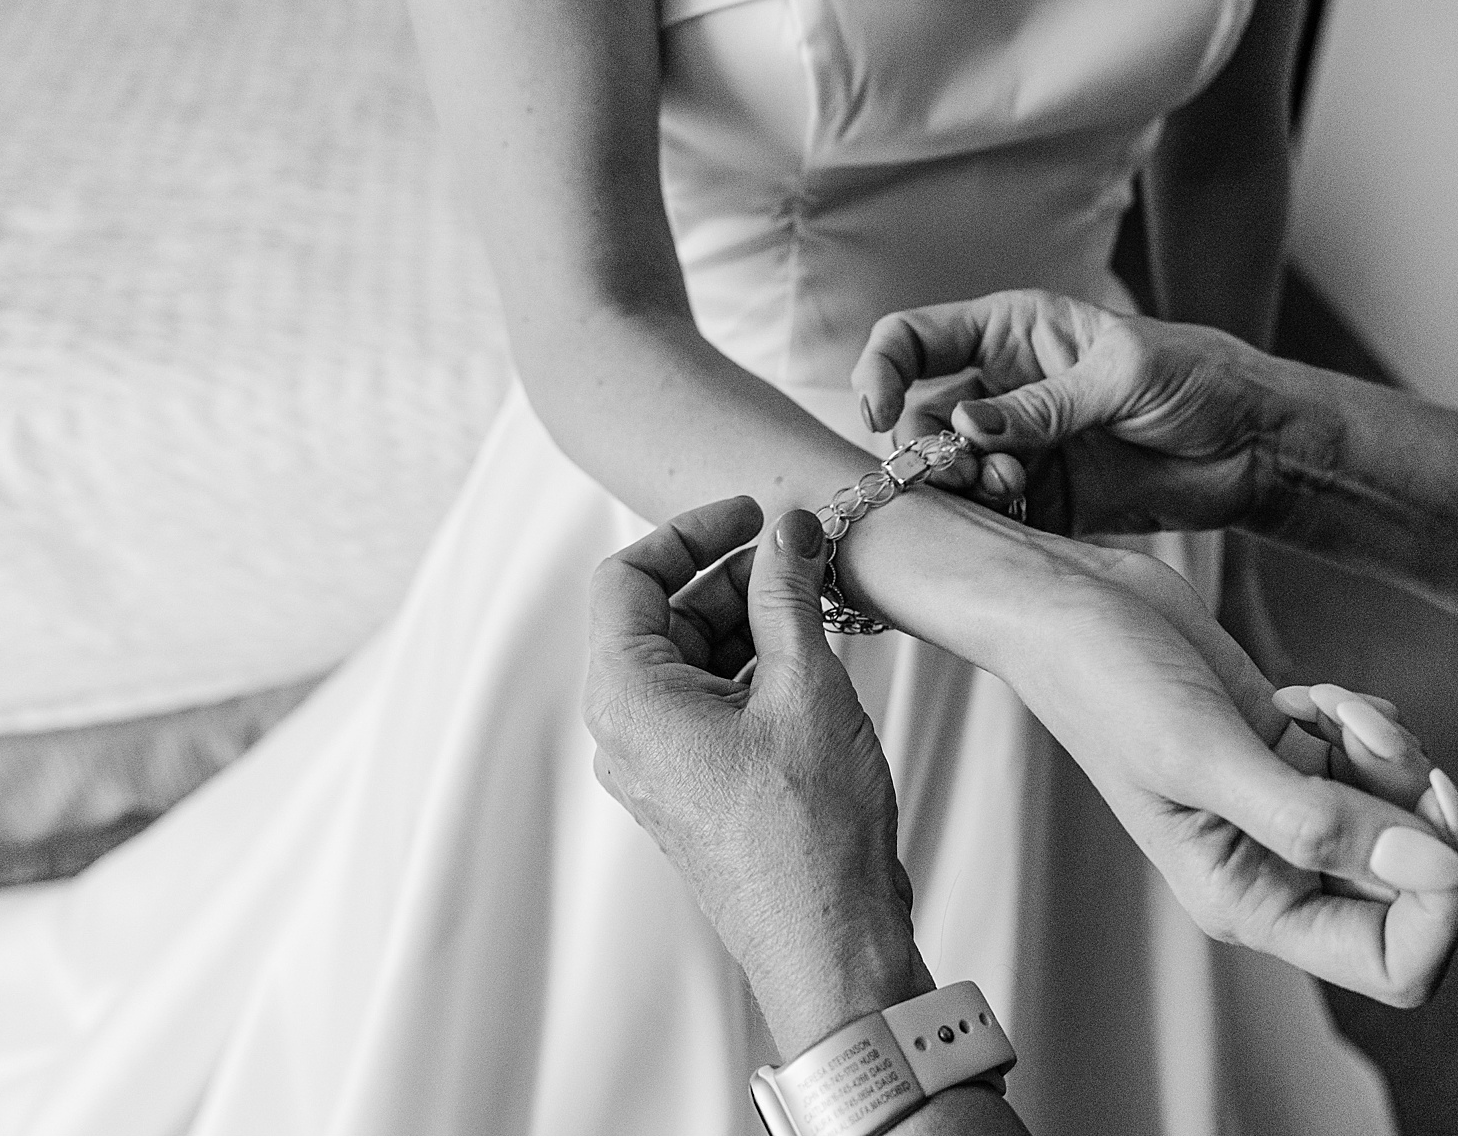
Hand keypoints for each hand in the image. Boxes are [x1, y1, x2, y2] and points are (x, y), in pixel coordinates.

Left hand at [582, 497, 931, 1057]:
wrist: (831, 944)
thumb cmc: (810, 833)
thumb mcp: (806, 687)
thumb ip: (788, 594)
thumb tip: (786, 530)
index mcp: (627, 699)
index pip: (626, 577)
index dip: (690, 531)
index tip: (751, 514)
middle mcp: (627, 731)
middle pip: (659, 616)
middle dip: (729, 575)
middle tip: (799, 554)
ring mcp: (660, 765)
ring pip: (689, 660)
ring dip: (748, 620)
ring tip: (817, 604)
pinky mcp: (696, 788)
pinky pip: (709, 703)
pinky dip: (753, 667)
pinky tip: (811, 658)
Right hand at [853, 289, 1457, 650]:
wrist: (1255, 446)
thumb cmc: (1198, 379)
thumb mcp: (1122, 374)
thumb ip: (1043, 404)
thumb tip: (965, 424)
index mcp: (1012, 331)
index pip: (913, 338)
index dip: (881, 370)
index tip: (880, 414)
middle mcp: (1002, 388)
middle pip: (917, 416)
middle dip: (927, 446)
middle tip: (966, 469)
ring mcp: (1017, 447)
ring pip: (947, 471)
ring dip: (961, 485)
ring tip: (1009, 489)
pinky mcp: (1040, 500)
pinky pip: (988, 514)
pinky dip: (991, 519)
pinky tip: (1022, 511)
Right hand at [990, 543, 1457, 1007]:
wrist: (1072, 607)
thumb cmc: (1105, 686)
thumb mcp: (1205, 758)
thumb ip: (1318, 824)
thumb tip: (1436, 867)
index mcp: (1250, 901)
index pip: (1395, 963)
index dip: (1439, 904)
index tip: (1429, 820)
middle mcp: (1276, 867)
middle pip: (1413, 879)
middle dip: (1412, 800)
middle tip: (1362, 736)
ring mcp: (1288, 808)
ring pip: (1403, 809)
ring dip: (1385, 746)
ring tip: (1320, 702)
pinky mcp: (1295, 753)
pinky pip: (1381, 757)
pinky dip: (1364, 718)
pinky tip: (1304, 693)